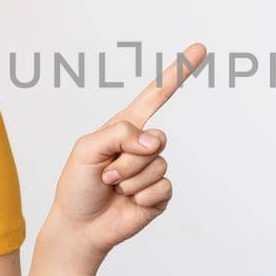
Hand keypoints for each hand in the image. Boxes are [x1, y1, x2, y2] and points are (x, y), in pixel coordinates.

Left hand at [49, 42, 204, 264]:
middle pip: (156, 139)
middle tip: (107, 174)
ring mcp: (153, 170)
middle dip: (128, 159)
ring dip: (130, 181)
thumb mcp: (86, 149)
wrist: (80, 227)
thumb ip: (119, 134)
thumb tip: (154, 142)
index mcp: (125, 127)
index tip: (199, 49)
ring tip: (114, 189)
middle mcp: (142, 146)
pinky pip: (162, 188)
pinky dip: (141, 197)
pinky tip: (128, 203)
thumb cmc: (77, 186)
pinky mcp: (160, 195)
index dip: (178, 72)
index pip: (156, 95)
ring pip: (157, 165)